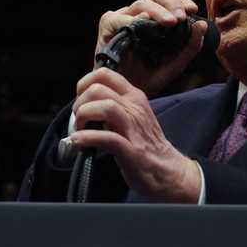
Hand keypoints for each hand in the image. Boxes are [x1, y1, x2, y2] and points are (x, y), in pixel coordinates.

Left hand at [71, 67, 200, 202]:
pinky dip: (87, 138)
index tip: (79, 99)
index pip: (105, 74)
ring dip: (84, 116)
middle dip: (80, 103)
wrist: (168, 171)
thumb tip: (87, 104)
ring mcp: (134, 129)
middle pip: (99, 89)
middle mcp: (135, 108)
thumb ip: (114, 106)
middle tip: (78, 120)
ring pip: (105, 106)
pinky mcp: (132, 150)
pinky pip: (107, 138)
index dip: (85, 83)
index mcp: (134, 98)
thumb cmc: (147, 145)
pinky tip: (78, 142)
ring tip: (79, 129)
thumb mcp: (133, 116)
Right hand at [95, 0, 207, 96]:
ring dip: (158, 11)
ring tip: (170, 23)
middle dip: (172, 1)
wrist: (122, 96)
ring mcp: (123, 18)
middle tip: (181, 17)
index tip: (193, 11)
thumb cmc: (146, 79)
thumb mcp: (174, 65)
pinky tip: (141, 25)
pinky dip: (132, 20)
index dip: (181, 0)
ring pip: (141, 3)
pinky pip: (119, 18)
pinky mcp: (107, 26)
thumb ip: (190, 47)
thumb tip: (202, 24)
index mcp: (156, 19)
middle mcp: (140, 14)